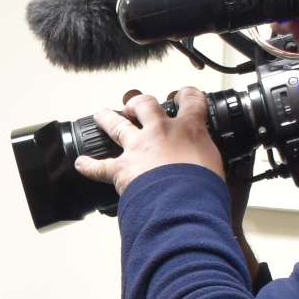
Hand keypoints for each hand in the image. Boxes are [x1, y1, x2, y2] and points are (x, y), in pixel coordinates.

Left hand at [73, 88, 223, 199]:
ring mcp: (138, 148)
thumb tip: (214, 174)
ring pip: (117, 125)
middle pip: (145, 104)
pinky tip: (80, 163)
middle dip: (138, 102)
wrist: (182, 203)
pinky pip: (100, 167)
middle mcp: (160, 132)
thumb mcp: (218, 168)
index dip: (186, 95)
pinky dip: (89, 166)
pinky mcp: (122, 169)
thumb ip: (210, 162)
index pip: (191, 101)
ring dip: (107, 119)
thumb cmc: (204, 188)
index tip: (183, 96)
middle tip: (135, 105)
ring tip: (101, 114)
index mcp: (189, 129)